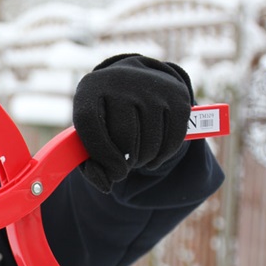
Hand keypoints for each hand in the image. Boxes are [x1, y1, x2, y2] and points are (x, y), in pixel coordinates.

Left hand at [73, 54, 193, 192]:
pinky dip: (163, 156)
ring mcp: (151, 86)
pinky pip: (173, 140)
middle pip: (125, 137)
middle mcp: (120, 81)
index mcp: (90, 89)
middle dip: (125, 162)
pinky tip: (153, 156)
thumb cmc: (104, 117)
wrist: (132, 80)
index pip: (92, 126)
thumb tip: (106, 184)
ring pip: (150, 142)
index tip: (113, 174)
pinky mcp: (177, 95)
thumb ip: (89, 163)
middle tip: (125, 164)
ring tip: (137, 157)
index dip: (102, 156)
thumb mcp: (88, 133)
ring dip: (144, 161)